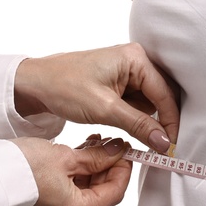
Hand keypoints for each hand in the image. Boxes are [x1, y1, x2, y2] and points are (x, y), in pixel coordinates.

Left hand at [14, 43, 178, 152]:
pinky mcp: (118, 83)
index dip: (170, 122)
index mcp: (135, 58)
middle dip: (159, 122)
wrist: (35, 84)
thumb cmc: (64, 87)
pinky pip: (136, 103)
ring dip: (145, 121)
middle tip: (160, 147)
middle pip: (161, 96)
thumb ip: (138, 125)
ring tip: (137, 137)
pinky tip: (126, 128)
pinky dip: (134, 118)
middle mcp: (135, 60)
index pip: (165, 93)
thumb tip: (164, 141)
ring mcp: (127, 71)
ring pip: (149, 102)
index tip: (170, 147)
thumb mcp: (104, 109)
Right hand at [14, 136, 133, 205]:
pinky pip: (70, 189)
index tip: (126, 152)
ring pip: (85, 189)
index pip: (114, 193)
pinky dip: (77, 172)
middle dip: (108, 166)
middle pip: (100, 192)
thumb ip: (96, 156)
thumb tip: (116, 151)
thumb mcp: (65, 157)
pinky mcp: (45, 204)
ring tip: (96, 142)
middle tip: (113, 143)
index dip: (123, 170)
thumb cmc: (21, 169)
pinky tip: (80, 152)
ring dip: (93, 166)